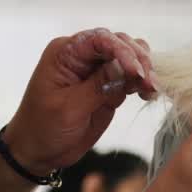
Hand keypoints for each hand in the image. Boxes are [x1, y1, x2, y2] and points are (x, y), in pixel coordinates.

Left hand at [6, 28, 156, 173]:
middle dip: (137, 59)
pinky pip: (131, 77)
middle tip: (148, 82)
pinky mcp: (109, 86)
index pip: (99, 39)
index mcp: (65, 53)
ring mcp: (97, 71)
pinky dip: (143, 83)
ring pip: (129, 57)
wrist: (39, 151)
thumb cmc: (44, 128)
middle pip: (119, 43)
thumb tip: (125, 67)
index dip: (121, 50)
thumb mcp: (69, 108)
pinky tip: (149, 94)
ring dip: (144, 70)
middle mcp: (82, 56)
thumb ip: (98, 86)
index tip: (136, 71)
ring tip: (151, 89)